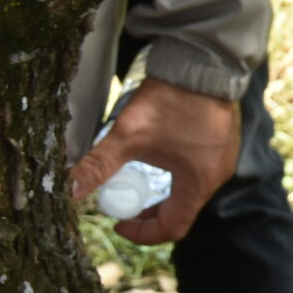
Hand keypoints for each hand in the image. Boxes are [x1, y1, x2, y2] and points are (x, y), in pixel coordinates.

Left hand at [69, 79, 240, 244]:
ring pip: (191, 189)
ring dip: (164, 190)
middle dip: (149, 210)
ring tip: (139, 173)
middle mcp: (218, 174)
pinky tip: (162, 152)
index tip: (119, 220)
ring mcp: (225, 156)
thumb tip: (68, 191)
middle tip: (124, 195)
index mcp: (198, 181)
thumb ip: (98, 165)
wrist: (204, 60)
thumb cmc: (170, 100)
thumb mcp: (128, 134)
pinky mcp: (225, 140)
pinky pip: (201, 169)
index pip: (172, 228)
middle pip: (182, 210)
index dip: (142, 232)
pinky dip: (178, 172)